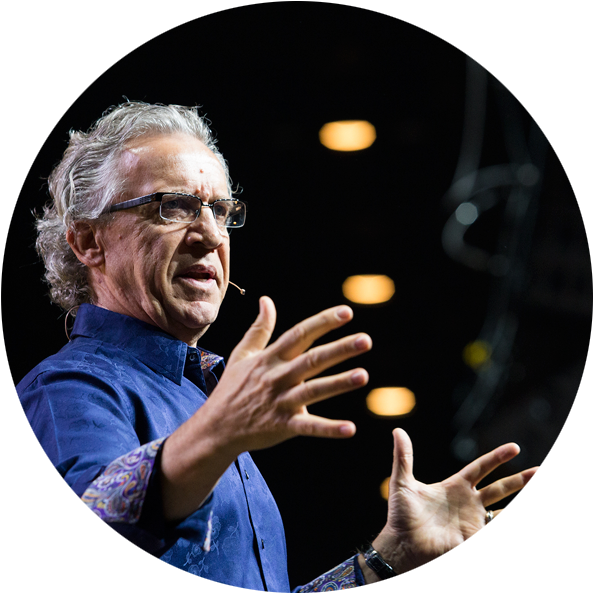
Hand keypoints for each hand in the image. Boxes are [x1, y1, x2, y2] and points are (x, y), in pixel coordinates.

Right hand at [204, 296, 371, 454]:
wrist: (217, 428)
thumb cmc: (232, 388)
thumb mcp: (242, 355)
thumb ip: (259, 329)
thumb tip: (266, 300)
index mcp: (270, 358)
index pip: (299, 334)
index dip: (323, 322)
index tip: (347, 312)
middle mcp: (277, 377)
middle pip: (311, 360)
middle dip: (339, 349)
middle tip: (366, 340)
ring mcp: (280, 402)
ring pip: (313, 391)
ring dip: (339, 383)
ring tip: (363, 376)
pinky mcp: (283, 426)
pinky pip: (309, 428)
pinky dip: (329, 429)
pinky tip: (351, 429)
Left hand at [365, 428, 538, 576]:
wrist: (401, 546)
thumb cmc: (401, 516)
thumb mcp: (402, 483)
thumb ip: (403, 457)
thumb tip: (398, 430)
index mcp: (455, 487)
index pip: (481, 468)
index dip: (497, 458)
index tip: (515, 447)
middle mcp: (468, 503)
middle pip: (500, 488)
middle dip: (521, 480)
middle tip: (539, 470)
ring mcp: (473, 523)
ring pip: (504, 512)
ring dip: (519, 502)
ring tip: (535, 484)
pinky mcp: (472, 538)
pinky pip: (493, 527)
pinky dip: (504, 520)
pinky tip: (510, 515)